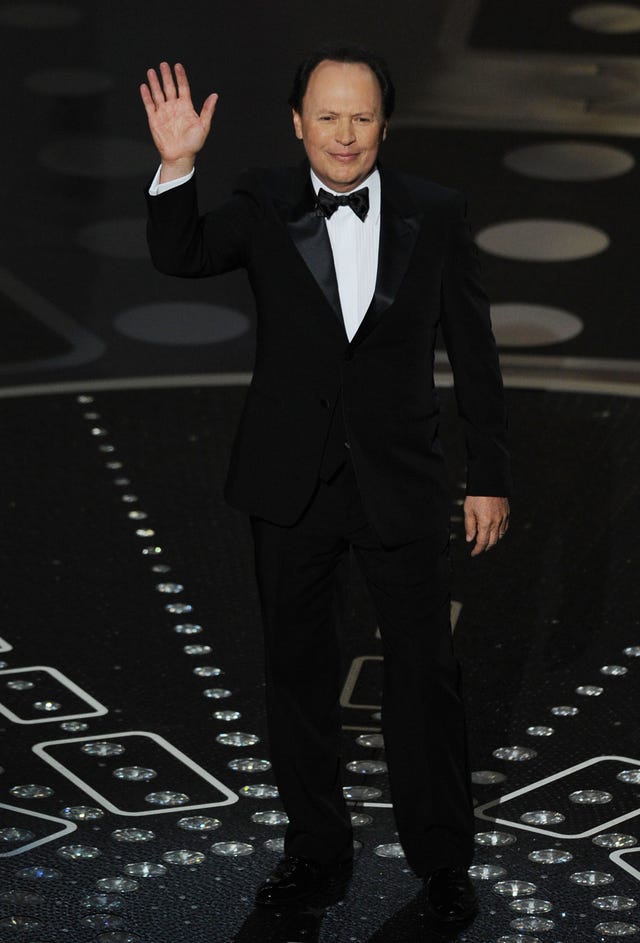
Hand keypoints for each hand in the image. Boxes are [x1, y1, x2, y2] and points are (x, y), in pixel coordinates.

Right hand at [140, 62, 217, 180]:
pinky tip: (144, 86)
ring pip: (158, 93)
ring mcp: (164, 112)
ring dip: (155, 82)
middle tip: (163, 64)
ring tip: (152, 71)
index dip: (180, 77)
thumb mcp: (203, 126)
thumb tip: (215, 95)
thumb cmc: (193, 144)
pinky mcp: (154, 119)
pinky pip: (149, 105)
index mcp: (186, 107)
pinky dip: (146, 96)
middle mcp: (174, 107)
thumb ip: (208, 110)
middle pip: (169, 87)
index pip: (183, 87)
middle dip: (166, 76)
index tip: (178, 66)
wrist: (180, 156)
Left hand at [464, 495, 509, 556]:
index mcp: (486, 523)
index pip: (482, 542)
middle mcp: (497, 522)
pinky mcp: (507, 513)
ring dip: (493, 541)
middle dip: (485, 547)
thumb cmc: (477, 495)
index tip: (473, 553)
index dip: (477, 550)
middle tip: (479, 549)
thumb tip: (470, 539)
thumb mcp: (468, 510)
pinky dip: (500, 533)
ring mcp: (503, 518)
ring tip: (486, 542)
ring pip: (500, 536)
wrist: (489, 481)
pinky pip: (505, 528)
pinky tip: (495, 533)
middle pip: (492, 541)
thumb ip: (469, 526)